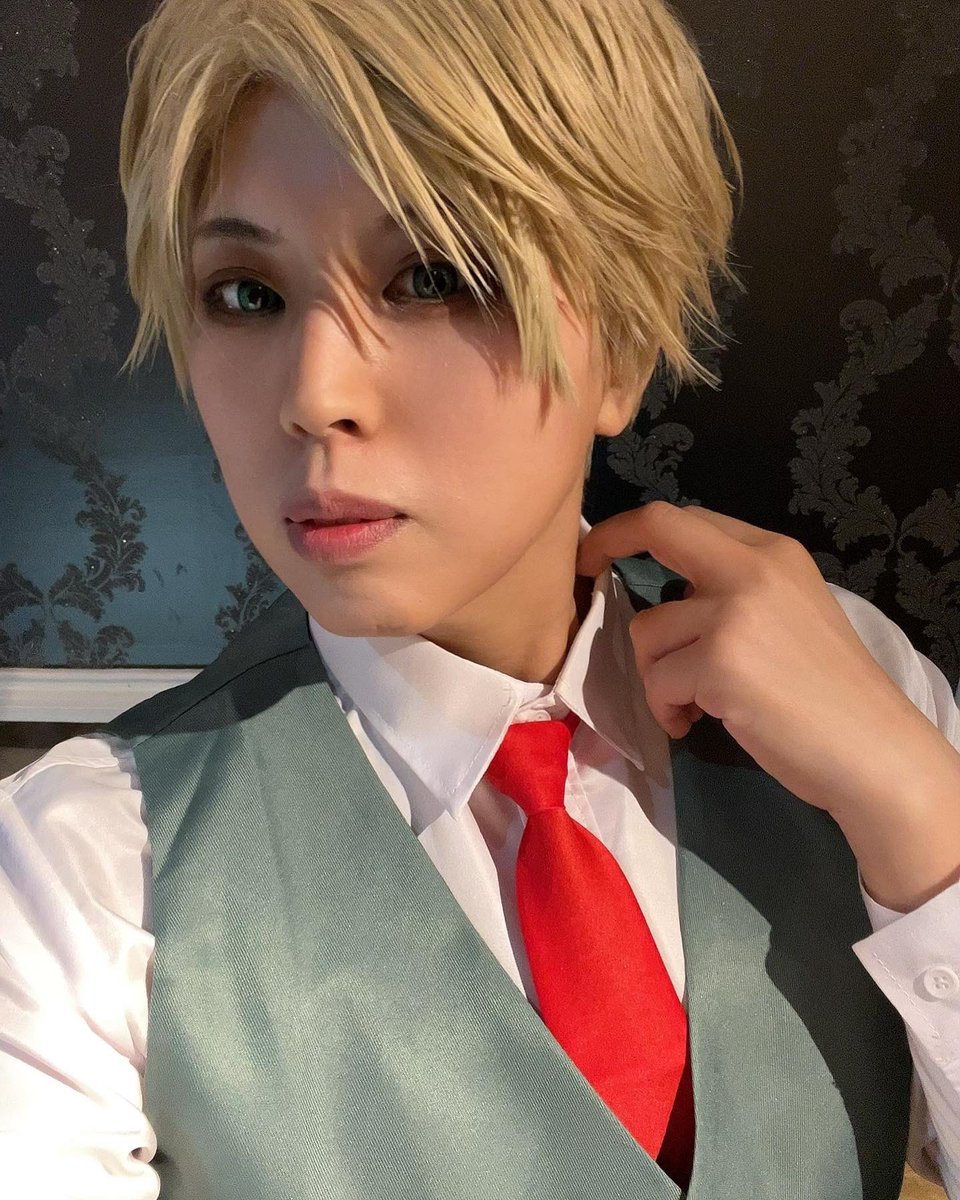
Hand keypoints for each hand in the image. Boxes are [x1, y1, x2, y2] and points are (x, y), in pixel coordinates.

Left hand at [575, 500, 937, 820]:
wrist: (872, 749)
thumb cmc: (829, 693)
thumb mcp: (788, 613)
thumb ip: (733, 592)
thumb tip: (668, 600)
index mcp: (773, 553)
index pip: (689, 518)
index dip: (635, 529)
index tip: (602, 549)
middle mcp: (754, 569)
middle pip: (661, 527)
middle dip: (608, 542)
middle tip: (585, 572)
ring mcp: (735, 612)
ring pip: (647, 631)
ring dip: (657, 676)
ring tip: (695, 704)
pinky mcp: (719, 662)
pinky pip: (656, 681)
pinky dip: (666, 709)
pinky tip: (698, 723)